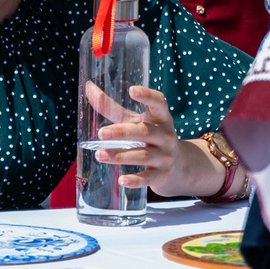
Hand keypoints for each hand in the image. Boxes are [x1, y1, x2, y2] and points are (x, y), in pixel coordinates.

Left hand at [87, 82, 225, 197]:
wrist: (180, 167)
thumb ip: (113, 107)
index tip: (132, 90)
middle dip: (123, 132)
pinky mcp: (162, 176)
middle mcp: (166, 136)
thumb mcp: (137, 121)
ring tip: (100, 155)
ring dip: (120, 156)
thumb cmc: (152, 138)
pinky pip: (148, 178)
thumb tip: (89, 88)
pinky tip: (121, 180)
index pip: (159, 103)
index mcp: (161, 118)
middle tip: (102, 133)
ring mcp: (165, 157)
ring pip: (143, 156)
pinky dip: (135, 180)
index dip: (148, 96)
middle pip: (145, 132)